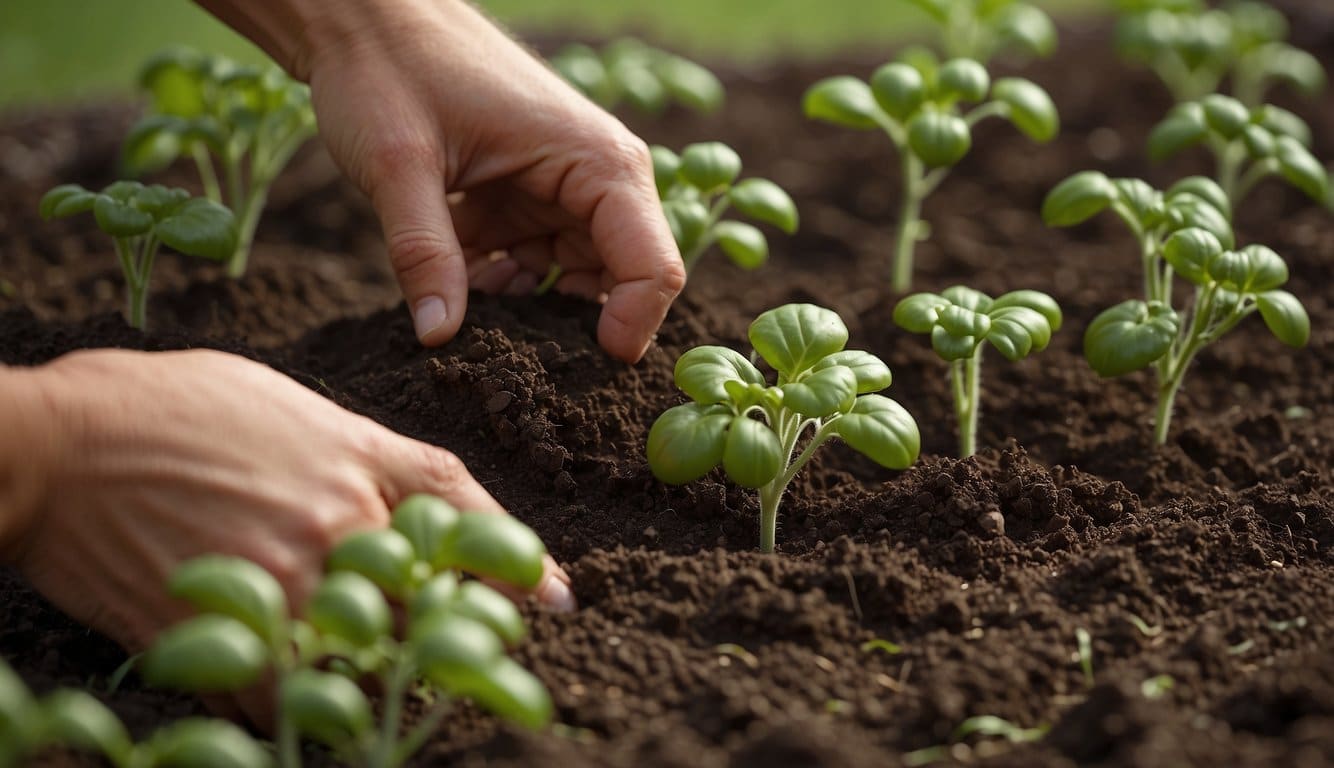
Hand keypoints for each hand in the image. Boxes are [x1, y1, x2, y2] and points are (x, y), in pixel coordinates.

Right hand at [3, 349, 572, 654]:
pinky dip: (302, 705)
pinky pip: (291, 696)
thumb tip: (415, 504)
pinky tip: (302, 699)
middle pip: (436, 599)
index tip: (559, 600)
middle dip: (462, 632)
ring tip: (395, 688)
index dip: (520, 562)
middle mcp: (339, 525)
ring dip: (387, 677)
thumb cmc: (179, 406)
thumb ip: (366, 455)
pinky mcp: (230, 633)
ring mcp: (286, 583)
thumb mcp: (295, 406)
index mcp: (360, 464)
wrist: (66, 443)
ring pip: (373, 655)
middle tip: (480, 658)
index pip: (468, 516)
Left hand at [298, 0, 685, 360]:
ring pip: (573, 279)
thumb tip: (440, 339)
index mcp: (598, 161)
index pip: (652, 267)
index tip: (576, 373)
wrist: (361, 17)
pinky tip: (456, 278)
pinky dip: (499, 284)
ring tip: (471, 304)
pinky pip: (534, 262)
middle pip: (620, 281)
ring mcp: (563, 188)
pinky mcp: (528, 196)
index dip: (628, 329)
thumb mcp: (398, 166)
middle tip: (515, 358)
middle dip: (570, 327)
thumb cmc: (390, 68)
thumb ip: (424, 254)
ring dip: (527, 307)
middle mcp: (597, 176)